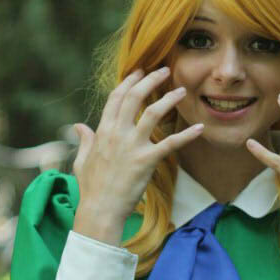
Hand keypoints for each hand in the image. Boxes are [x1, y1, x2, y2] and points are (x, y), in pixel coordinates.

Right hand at [72, 66, 204, 221]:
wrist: (100, 209)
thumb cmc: (91, 188)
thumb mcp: (82, 160)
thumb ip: (84, 140)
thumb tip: (79, 126)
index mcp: (103, 131)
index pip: (116, 98)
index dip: (129, 82)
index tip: (139, 71)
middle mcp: (117, 133)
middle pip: (135, 97)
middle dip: (150, 80)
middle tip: (164, 70)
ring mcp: (133, 146)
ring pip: (153, 113)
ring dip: (169, 99)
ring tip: (182, 91)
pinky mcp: (147, 160)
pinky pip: (171, 144)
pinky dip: (187, 135)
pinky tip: (200, 128)